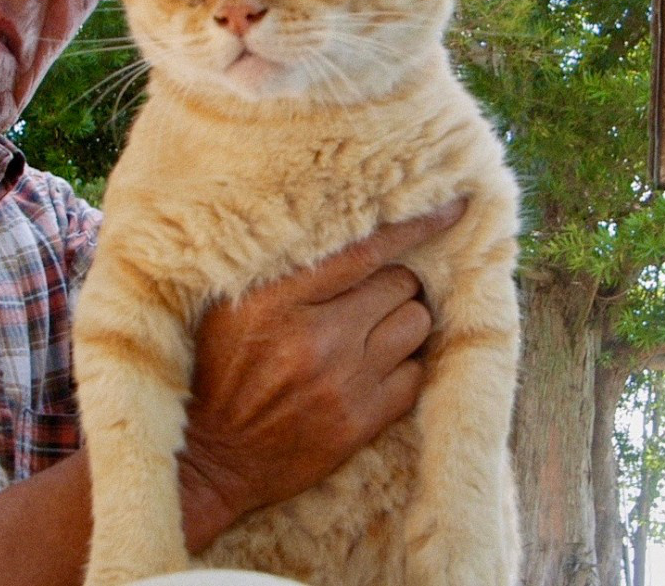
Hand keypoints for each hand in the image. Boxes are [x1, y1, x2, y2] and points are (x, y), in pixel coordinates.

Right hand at [175, 200, 466, 549]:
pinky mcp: (360, 421)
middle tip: (373, 296)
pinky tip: (380, 367)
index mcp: (276, 300)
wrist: (210, 459)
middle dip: (394, 284)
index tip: (454, 206)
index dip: (416, 226)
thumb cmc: (218, 373)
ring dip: (404, 321)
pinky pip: (416, 375)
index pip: (365, 250)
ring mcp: (342, 381)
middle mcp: (315, 336)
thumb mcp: (228, 309)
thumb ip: (282, 270)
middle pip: (400, 283)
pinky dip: (405, 366)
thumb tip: (342, 227)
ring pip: (416, 324)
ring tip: (378, 330)